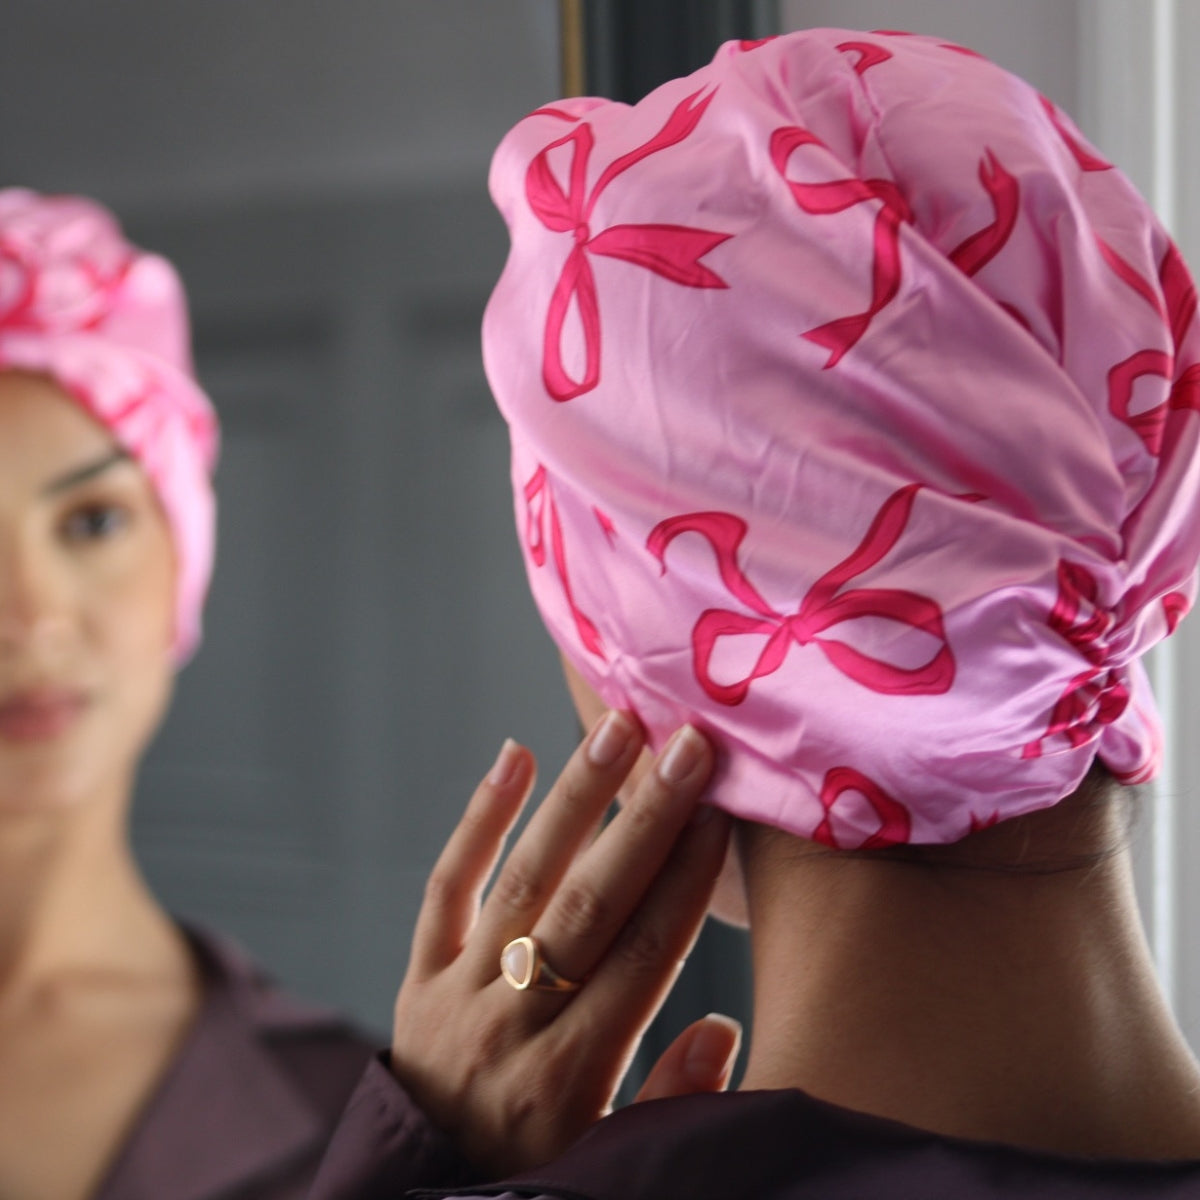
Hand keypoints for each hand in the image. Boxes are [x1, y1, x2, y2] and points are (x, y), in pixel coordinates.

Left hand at [390, 712, 734, 1175]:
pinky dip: (479, 820)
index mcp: (568, 1081)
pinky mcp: (419, 974)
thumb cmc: (533, 1176)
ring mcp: (457, 991)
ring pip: (523, 880)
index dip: (684, 886)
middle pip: (589, 907)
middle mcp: (510, 1025)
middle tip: (687, 748)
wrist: (418, 1198)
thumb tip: (721, 1027)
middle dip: (643, 821)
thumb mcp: (608, 1165)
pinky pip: (446, 887)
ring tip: (617, 729)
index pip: (641, 961)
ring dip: (574, 800)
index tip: (721, 817)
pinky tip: (514, 756)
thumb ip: (668, 1103)